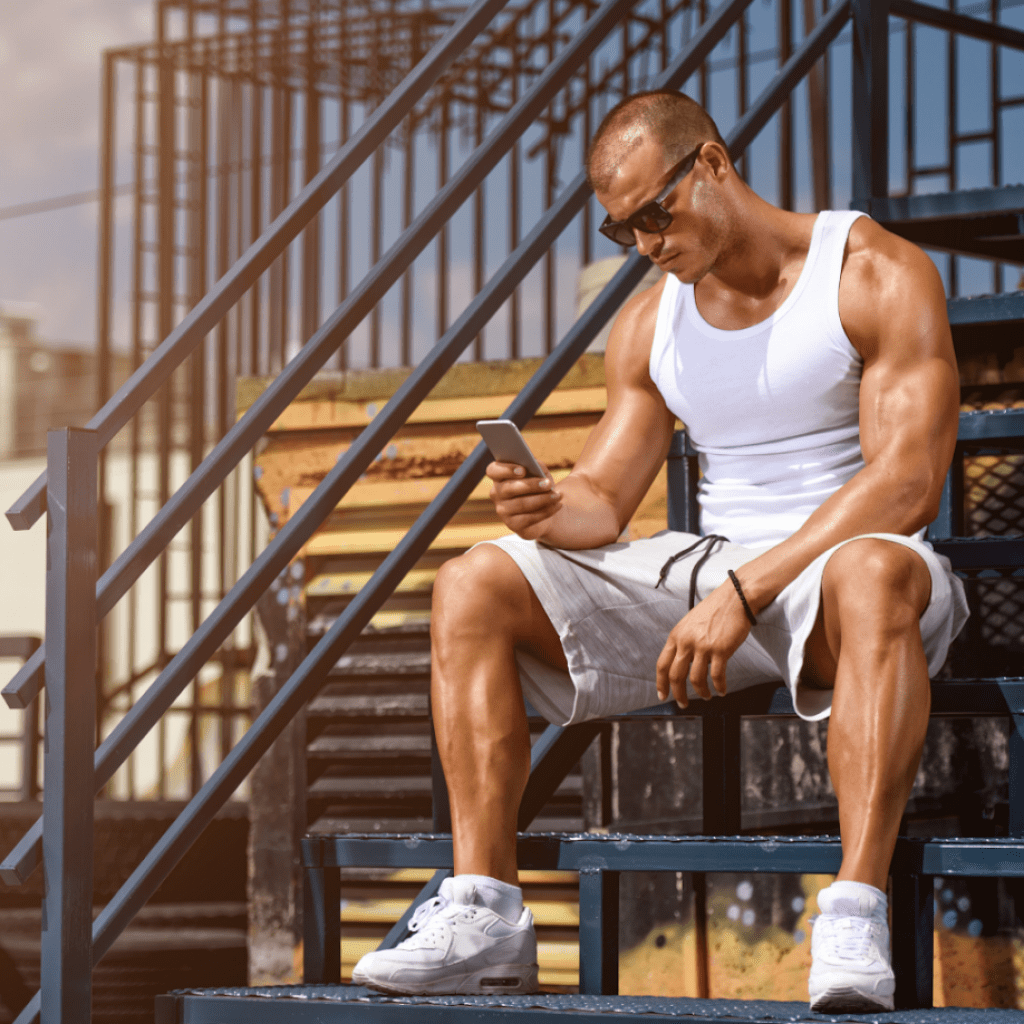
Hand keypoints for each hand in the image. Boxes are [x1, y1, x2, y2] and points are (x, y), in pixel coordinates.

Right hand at [486, 461, 561, 539]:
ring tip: (558, 495)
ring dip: (543, 499)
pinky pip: (529, 518)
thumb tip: (537, 465)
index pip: (493, 470)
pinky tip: (557, 505)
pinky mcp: (513, 525)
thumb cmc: (539, 486)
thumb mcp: (540, 473)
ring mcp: (502, 510)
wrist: (544, 509)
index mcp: (499, 476)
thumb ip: (537, 466)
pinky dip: (546, 511)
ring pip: (521, 504)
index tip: (523, 470)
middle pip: (509, 488)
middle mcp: (497, 493)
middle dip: (530, 485)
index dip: (506, 469)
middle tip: (548, 484)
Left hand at [655, 580, 752, 707]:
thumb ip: (683, 641)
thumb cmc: (715, 610)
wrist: (736, 598)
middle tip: (683, 704)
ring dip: (700, 692)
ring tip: (706, 696)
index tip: (662, 695)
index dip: (661, 683)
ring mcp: (703, 646)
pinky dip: (719, 687)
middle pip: (675, 676)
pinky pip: (717, 676)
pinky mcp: (721, 650)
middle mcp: (686, 641)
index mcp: (676, 635)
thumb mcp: (690, 623)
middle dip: (678, 694)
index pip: (662, 664)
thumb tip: (681, 662)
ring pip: (696, 679)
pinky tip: (722, 690)